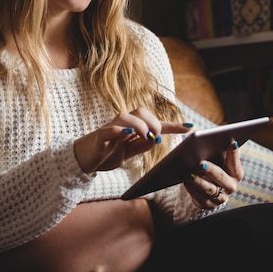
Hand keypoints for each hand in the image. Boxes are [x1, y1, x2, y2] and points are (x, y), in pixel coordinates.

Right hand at [73, 107, 190, 173]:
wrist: (82, 160)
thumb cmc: (107, 153)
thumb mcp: (129, 153)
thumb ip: (142, 146)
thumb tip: (157, 139)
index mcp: (132, 126)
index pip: (155, 122)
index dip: (173, 124)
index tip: (189, 127)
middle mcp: (123, 123)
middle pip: (141, 111)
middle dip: (153, 123)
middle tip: (155, 138)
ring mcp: (111, 127)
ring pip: (127, 116)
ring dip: (140, 126)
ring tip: (145, 137)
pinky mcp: (100, 136)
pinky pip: (110, 129)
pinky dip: (120, 130)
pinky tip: (128, 133)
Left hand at [183, 140, 243, 208]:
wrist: (208, 185)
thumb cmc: (214, 166)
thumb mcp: (219, 158)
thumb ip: (221, 150)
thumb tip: (224, 139)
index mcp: (236, 173)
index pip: (236, 163)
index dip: (234, 154)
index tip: (231, 143)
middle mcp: (230, 186)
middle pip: (221, 177)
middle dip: (211, 170)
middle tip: (200, 163)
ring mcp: (221, 197)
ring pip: (209, 190)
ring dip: (198, 181)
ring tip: (188, 173)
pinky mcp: (209, 205)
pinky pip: (200, 199)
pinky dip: (192, 189)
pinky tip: (186, 181)